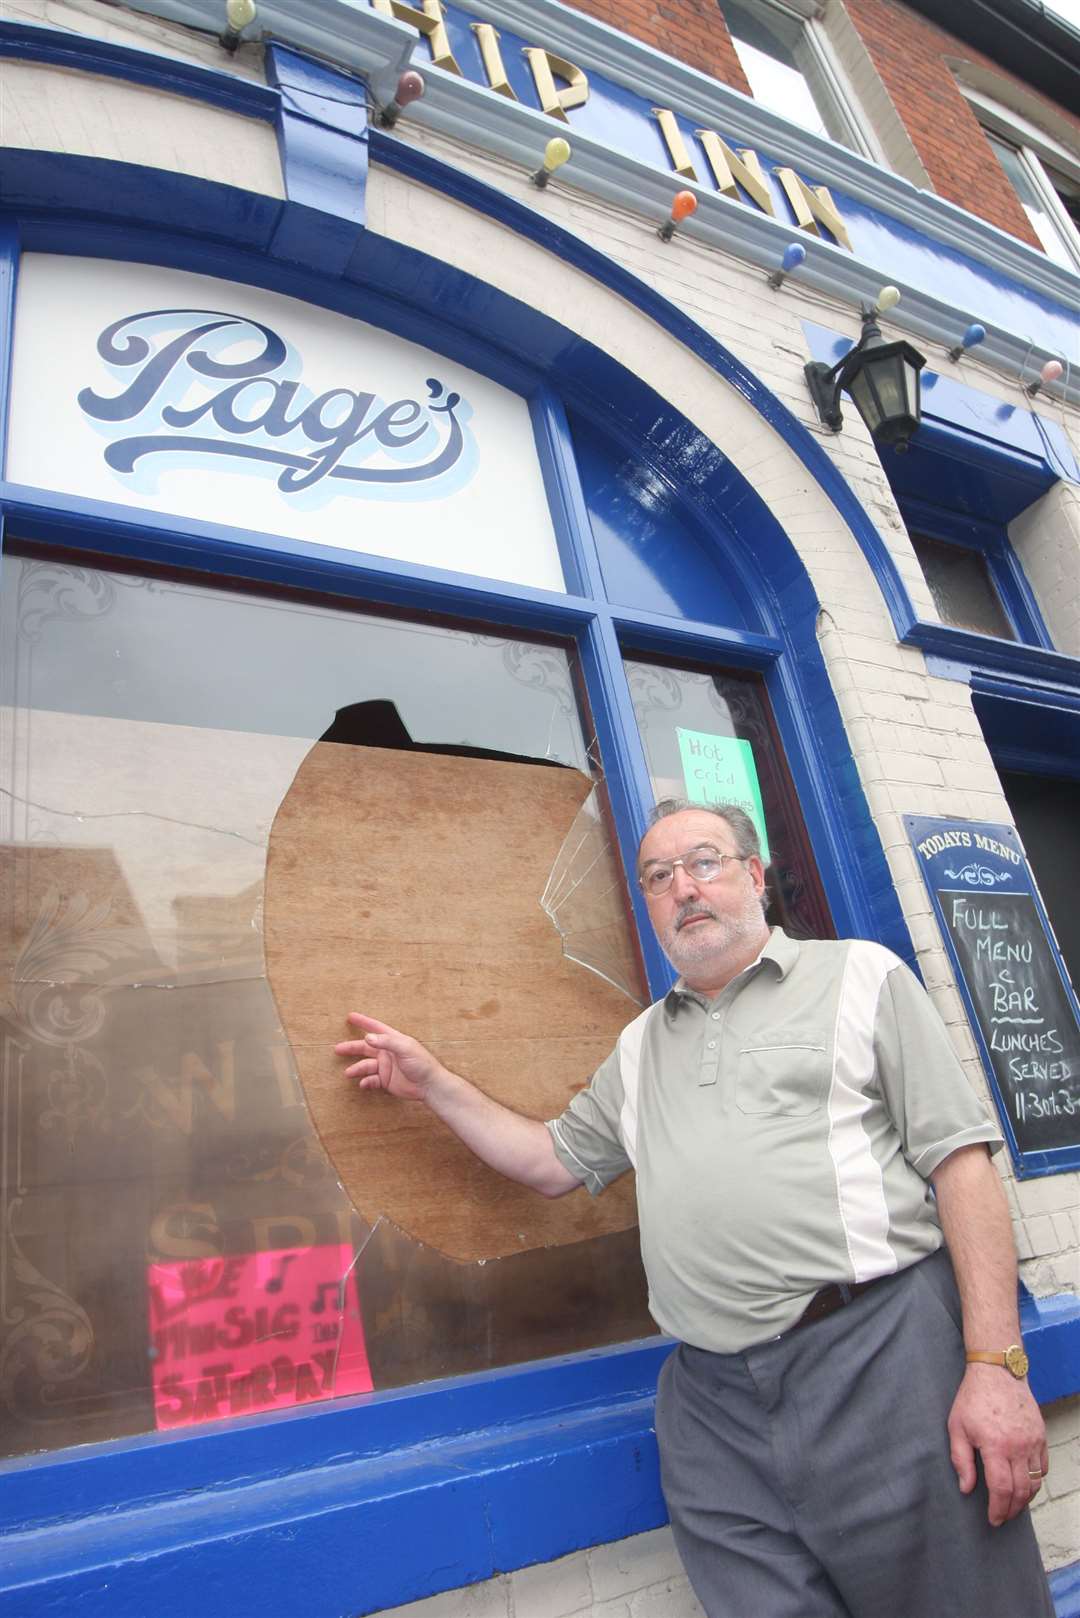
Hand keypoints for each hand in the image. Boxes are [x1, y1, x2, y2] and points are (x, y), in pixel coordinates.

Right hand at [335, 1014, 444, 1101]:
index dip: (363, 1022)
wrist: (429, 1085)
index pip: (375, 1028)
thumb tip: (368, 1037)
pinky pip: (371, 1080)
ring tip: (348, 1073)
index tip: (350, 1016)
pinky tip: (363, 1084)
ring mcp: (386, 1066)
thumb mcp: (405, 1048)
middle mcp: (387, 1052)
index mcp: (393, 1040)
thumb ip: (386, 1042)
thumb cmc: (421, 1063)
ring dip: (357, 1068)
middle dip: (352, 1047)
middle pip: (365, 1047)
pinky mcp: (386, 1080)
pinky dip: (366, 1081)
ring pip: (366, 1066)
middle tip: (338, 1049)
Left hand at [947, 1365, 1048, 1525]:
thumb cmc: (973, 1399)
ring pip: (1035, 1482)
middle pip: (1021, 1490)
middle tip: (1002, 1517)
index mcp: (995, 1446)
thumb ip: (961, 1460)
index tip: (993, 1520)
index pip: (1001, 1489)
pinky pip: (1043, 1467)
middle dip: (1012, 1509)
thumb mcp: (957, 1427)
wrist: (997, 1372)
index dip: (998, 1509)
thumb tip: (966, 1488)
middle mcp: (1018, 1446)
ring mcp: (1033, 1441)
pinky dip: (1036, 1480)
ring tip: (1013, 1505)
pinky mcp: (1041, 1436)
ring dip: (1026, 1498)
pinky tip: (1025, 1484)